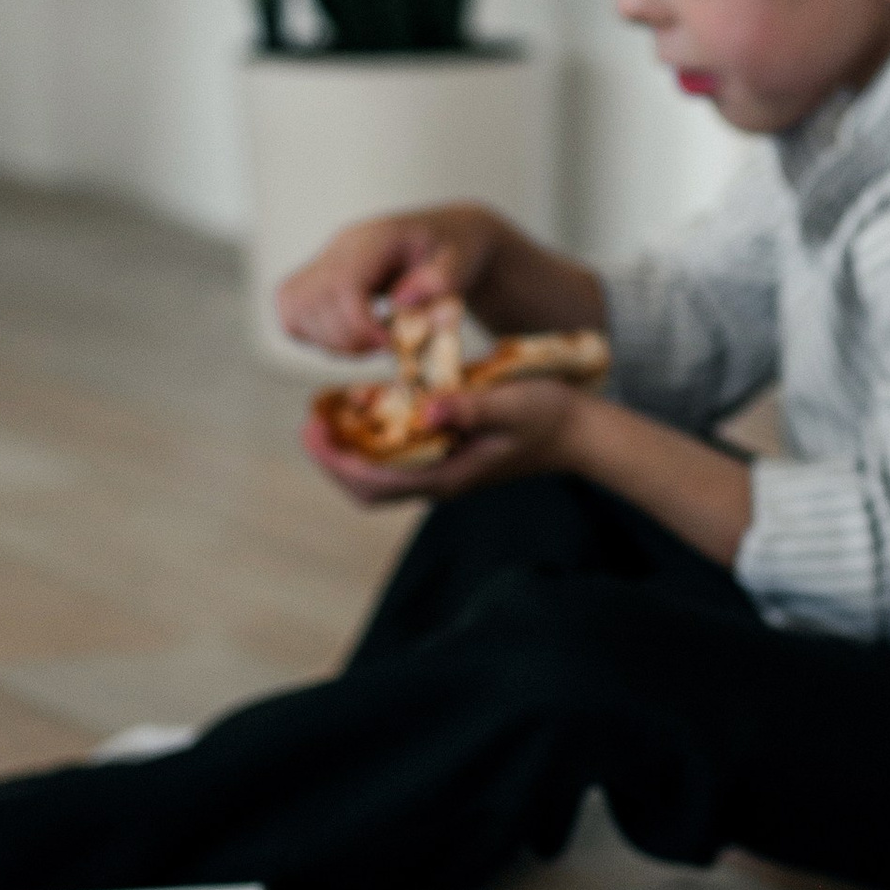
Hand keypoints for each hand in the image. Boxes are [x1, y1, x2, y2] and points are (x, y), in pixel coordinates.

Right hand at [276, 201, 508, 359]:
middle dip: (346, 338)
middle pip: (312, 300)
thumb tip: (401, 303)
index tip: (390, 345)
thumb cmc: (457, 250)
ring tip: (371, 341)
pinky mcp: (316, 280)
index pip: (343, 283)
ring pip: (294, 309)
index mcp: (375, 238)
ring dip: (330, 340)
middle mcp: (340, 245)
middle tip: (385, 346)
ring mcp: (323, 261)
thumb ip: (438, 281)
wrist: (447, 238)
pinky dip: (316, 335)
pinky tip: (353, 337)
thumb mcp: (461, 263)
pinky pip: (292, 313)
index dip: (359, 325)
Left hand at [300, 378, 592, 509]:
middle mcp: (438, 481)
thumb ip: (469, 407)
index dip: (337, 458)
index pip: (376, 480)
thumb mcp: (512, 403)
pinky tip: (364, 405)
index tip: (314, 427)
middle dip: (333, 456)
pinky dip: (373, 436)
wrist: (578, 432)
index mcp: (448, 475)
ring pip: (378, 473)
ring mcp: (441, 472)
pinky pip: (397, 456)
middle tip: (311, 419)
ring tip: (327, 411)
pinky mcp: (445, 457)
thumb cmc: (548, 416)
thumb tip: (425, 410)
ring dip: (349, 447)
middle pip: (367, 486)